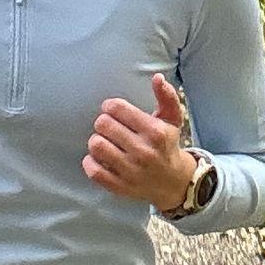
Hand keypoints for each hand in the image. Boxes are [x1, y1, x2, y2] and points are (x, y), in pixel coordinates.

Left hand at [85, 74, 196, 208]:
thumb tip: (157, 77)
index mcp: (155, 132)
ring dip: (97, 141)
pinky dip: (90, 162)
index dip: (109, 106)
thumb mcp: (172, 119)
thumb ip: (166, 96)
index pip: (116, 108)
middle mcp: (143, 151)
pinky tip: (99, 158)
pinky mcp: (120, 186)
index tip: (112, 111)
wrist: (173, 182)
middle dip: (103, 123)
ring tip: (104, 142)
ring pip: (96, 146)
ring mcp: (131, 171)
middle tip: (108, 127)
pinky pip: (93, 170)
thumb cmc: (168, 145)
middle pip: (103, 125)